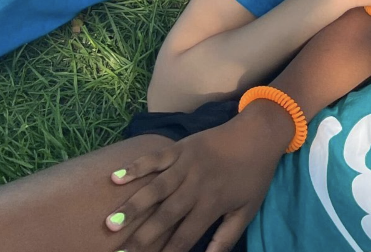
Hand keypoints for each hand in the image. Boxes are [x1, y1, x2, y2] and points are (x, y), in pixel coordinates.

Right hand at [105, 105, 286, 251]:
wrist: (259, 133)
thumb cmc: (253, 175)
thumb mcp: (247, 210)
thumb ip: (226, 238)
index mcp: (212, 205)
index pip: (184, 237)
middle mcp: (196, 187)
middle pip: (165, 216)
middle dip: (141, 237)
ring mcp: (186, 165)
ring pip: (156, 188)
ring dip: (133, 206)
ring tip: (110, 222)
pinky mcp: (181, 147)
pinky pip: (155, 157)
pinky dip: (136, 166)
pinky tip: (115, 177)